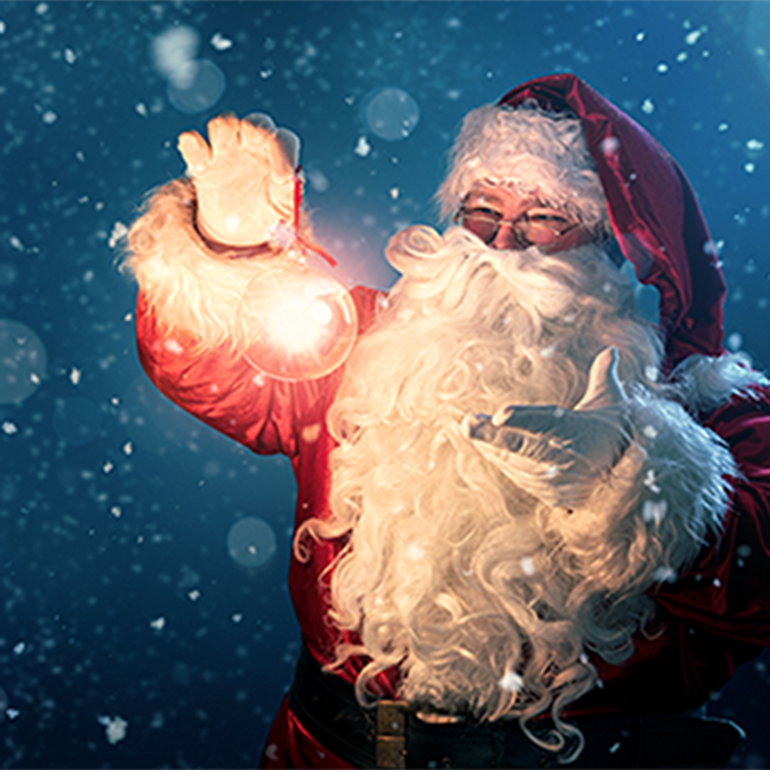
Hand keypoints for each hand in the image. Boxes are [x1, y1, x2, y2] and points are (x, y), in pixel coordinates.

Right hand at [178, 112, 298, 246]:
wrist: (237, 234)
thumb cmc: (267, 225)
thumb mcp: (283, 227)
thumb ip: (290, 228)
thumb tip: (299, 250)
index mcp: (279, 164)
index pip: (285, 141)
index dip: (284, 152)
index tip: (281, 177)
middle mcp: (255, 152)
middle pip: (256, 122)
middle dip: (254, 129)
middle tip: (249, 147)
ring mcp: (228, 154)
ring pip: (224, 123)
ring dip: (223, 133)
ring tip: (221, 159)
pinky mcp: (203, 165)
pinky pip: (191, 141)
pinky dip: (192, 145)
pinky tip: (200, 166)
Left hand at [468, 347, 631, 508]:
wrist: (626, 482)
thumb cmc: (611, 434)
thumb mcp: (612, 404)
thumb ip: (603, 377)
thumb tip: (610, 350)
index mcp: (577, 431)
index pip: (546, 423)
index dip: (522, 419)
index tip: (498, 414)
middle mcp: (564, 458)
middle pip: (523, 447)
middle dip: (492, 436)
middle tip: (467, 423)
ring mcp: (554, 480)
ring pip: (514, 462)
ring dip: (489, 446)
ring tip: (469, 426)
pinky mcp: (548, 495)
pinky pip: (517, 476)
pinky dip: (501, 460)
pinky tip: (485, 446)